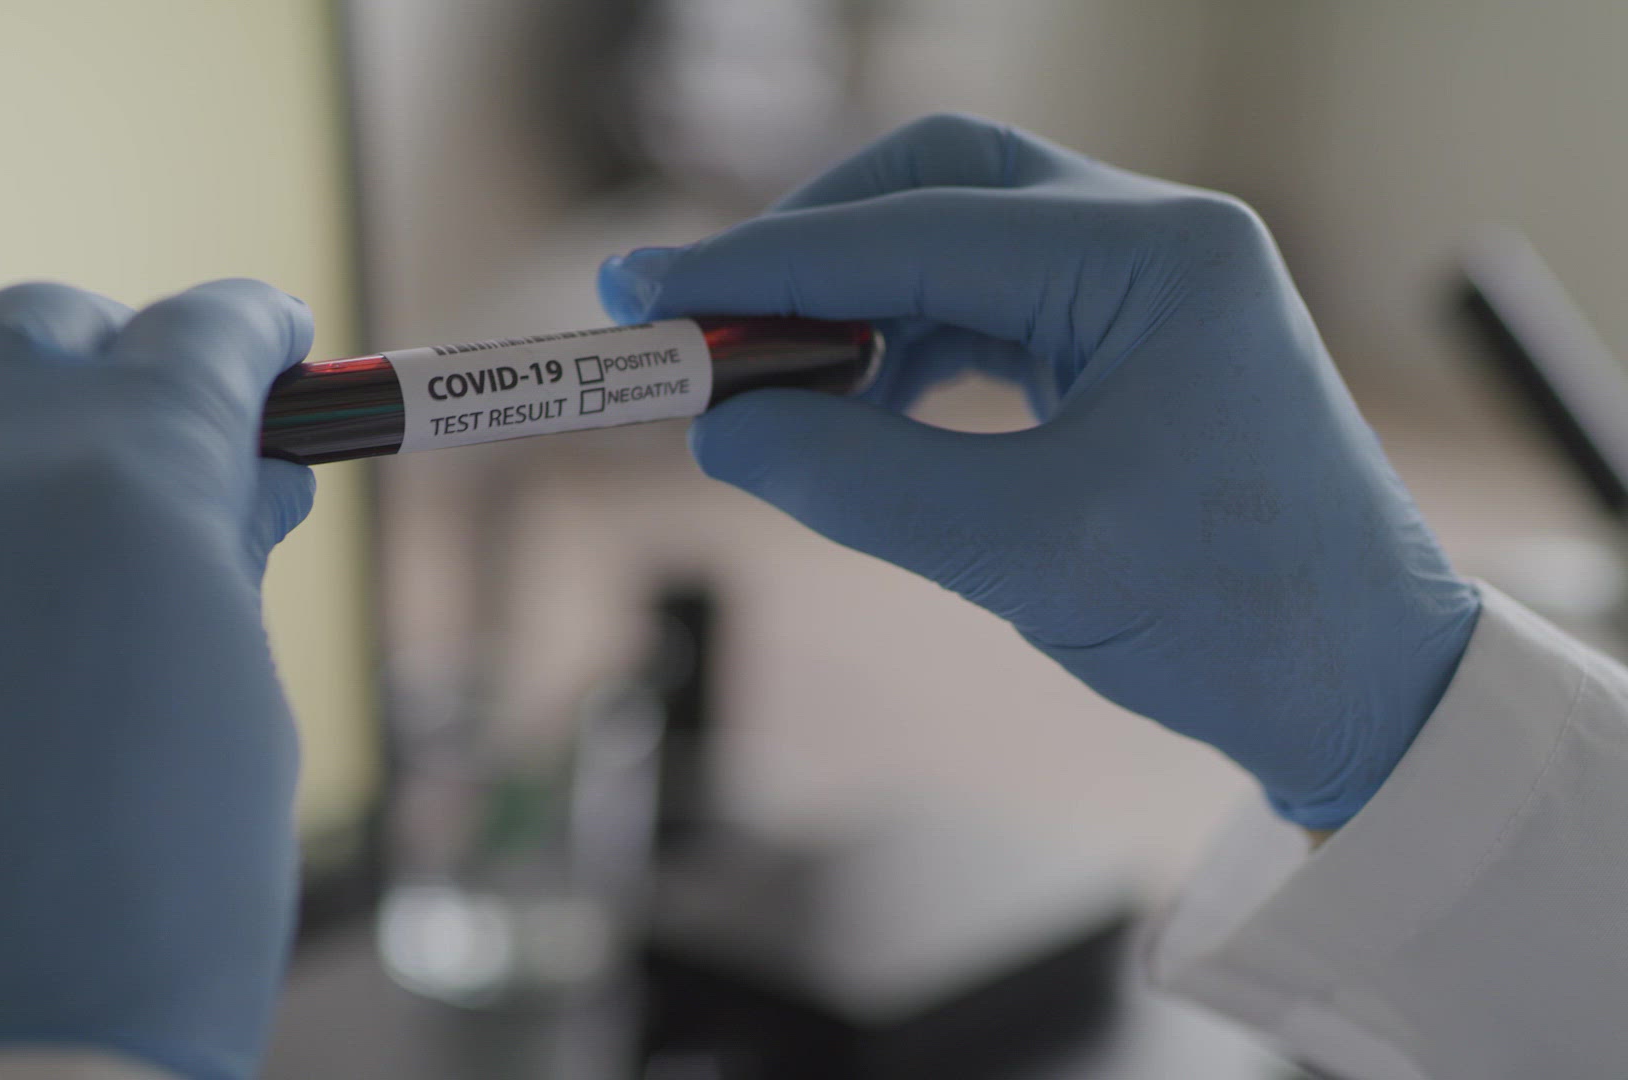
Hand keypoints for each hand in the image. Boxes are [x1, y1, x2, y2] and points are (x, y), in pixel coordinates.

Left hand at [0, 281, 315, 1078]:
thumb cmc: (169, 890)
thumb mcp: (241, 700)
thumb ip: (224, 559)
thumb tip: (243, 479)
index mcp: (132, 480)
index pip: (201, 336)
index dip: (252, 332)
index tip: (274, 347)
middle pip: (30, 329)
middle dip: (104, 352)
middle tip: (147, 412)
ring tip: (18, 531)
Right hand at [599, 114, 1480, 828]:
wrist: (1364, 687)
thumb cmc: (1232, 620)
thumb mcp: (1025, 554)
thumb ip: (858, 479)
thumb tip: (720, 428)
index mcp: (1156, 257)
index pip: (917, 229)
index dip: (765, 264)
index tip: (646, 293)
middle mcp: (1156, 237)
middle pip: (936, 183)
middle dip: (806, 247)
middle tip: (693, 314)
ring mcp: (1148, 281)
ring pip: (955, 238)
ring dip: (850, 298)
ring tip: (764, 381)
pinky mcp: (1132, 334)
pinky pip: (987, 304)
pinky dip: (902, 343)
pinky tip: (852, 401)